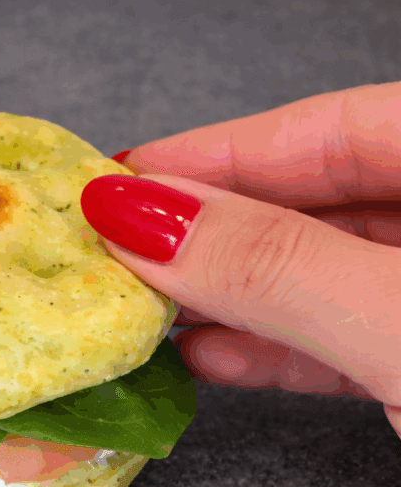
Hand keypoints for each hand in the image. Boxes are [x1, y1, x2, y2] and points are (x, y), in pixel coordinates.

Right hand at [81, 83, 400, 436]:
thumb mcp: (400, 322)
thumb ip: (278, 266)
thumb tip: (145, 219)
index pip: (331, 129)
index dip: (217, 151)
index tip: (119, 178)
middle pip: (315, 202)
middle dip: (209, 230)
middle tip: (113, 245)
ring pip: (319, 276)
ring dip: (226, 298)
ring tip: (141, 308)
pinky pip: (341, 339)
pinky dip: (271, 350)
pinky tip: (205, 358)